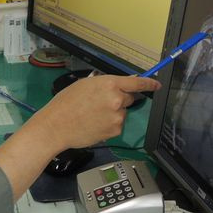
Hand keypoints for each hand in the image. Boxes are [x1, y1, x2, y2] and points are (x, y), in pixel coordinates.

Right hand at [27, 75, 160, 153]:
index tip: (157, 85)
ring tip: (92, 116)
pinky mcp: (115, 130)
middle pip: (129, 98)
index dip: (149, 83)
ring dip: (113, 114)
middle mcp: (117, 99)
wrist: (56, 126)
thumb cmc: (66, 102)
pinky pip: (117, 125)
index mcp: (109, 84)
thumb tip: (119, 86)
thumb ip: (104, 84)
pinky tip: (93, 124)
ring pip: (122, 113)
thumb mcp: (84, 85)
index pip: (136, 82)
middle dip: (119, 100)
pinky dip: (108, 125)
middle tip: (99, 104)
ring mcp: (118, 116)